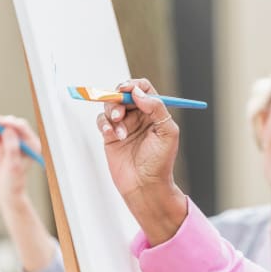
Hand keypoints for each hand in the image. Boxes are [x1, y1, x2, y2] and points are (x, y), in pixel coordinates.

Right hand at [0, 115, 41, 205]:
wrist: (6, 190)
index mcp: (32, 144)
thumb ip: (11, 147)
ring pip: (0, 129)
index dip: (9, 122)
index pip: (21, 127)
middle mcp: (24, 141)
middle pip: (10, 124)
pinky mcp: (3, 144)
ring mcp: (12, 142)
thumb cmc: (14, 180)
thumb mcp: (13, 164)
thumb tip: (8, 130)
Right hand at [96, 78, 186, 244]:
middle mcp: (139, 116)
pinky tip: (112, 135)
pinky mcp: (110, 136)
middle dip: (119, 99)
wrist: (145, 186)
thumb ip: (157, 108)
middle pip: (123, 94)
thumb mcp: (168, 132)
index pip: (143, 89)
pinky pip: (102, 121)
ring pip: (111, 106)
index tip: (127, 90)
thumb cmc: (160, 163)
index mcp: (154, 113)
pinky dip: (104, 125)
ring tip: (121, 132)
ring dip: (113, 114)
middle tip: (120, 110)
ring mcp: (124, 125)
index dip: (134, 85)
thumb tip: (139, 93)